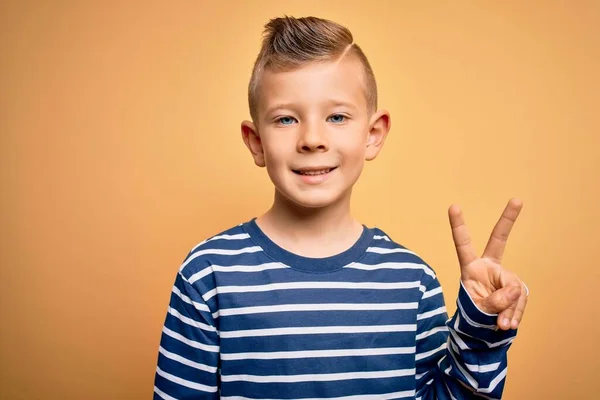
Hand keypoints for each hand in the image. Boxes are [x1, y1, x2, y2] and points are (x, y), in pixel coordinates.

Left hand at [448, 198, 528, 330]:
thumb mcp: (477, 310)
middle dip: (508, 219)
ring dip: (508, 309)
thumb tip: (514, 292)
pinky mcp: (517, 290)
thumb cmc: (474, 317)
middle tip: (517, 200)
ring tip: (499, 323)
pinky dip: (515, 315)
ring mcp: (505, 277)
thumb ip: (493, 302)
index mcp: (471, 268)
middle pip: (499, 240)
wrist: (484, 333)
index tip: (453, 206)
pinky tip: (507, 324)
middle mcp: (489, 267)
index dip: (458, 226)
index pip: (463, 244)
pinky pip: (520, 301)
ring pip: (513, 287)